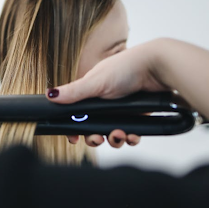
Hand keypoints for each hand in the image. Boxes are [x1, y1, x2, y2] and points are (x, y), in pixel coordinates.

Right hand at [46, 41, 168, 147]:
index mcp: (91, 92)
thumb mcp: (95, 82)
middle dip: (94, 137)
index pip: (76, 114)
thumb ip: (74, 92)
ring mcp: (121, 110)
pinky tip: (132, 136)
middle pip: (93, 128)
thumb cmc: (126, 68)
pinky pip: (130, 134)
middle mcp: (104, 102)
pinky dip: (130, 138)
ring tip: (119, 135)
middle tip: (97, 139)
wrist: (158, 68)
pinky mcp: (137, 116)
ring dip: (114, 139)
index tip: (73, 138)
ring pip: (112, 133)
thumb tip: (49, 95)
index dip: (74, 128)